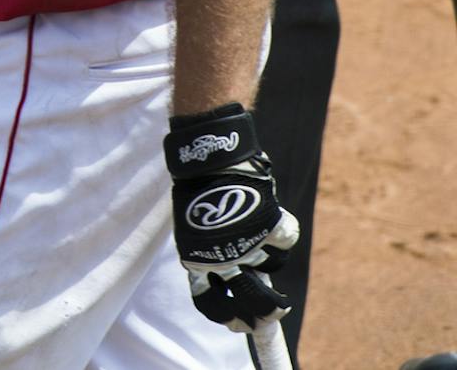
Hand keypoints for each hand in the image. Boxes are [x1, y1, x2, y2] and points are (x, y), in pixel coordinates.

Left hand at [164, 103, 298, 333]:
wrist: (206, 156)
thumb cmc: (198, 187)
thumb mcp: (196, 226)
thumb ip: (214, 251)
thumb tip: (237, 279)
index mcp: (196, 259)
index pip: (209, 303)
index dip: (227, 318)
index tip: (240, 327)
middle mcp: (223, 258)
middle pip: (253, 302)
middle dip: (267, 312)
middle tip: (275, 311)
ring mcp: (248, 244)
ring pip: (273, 265)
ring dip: (269, 250)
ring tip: (255, 223)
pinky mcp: (269, 226)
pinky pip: (286, 236)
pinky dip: (282, 225)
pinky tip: (269, 209)